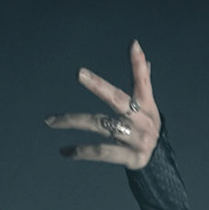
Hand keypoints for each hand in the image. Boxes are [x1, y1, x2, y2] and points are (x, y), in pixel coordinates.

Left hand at [46, 39, 160, 169]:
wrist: (159, 164)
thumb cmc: (146, 130)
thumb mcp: (149, 109)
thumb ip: (143, 86)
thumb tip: (146, 61)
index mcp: (147, 106)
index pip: (142, 81)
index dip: (139, 64)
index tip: (133, 45)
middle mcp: (141, 120)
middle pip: (116, 99)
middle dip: (99, 86)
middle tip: (80, 73)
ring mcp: (136, 139)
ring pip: (99, 125)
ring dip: (72, 121)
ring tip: (50, 120)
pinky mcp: (130, 158)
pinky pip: (100, 152)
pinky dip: (81, 151)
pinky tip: (64, 151)